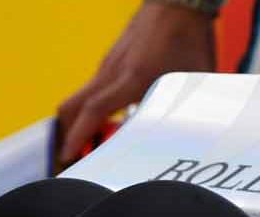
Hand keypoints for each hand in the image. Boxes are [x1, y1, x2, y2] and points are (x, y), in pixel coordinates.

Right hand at [56, 3, 214, 167]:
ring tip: (94, 144)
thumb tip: (184, 139)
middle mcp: (113, 70)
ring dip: (81, 122)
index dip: (77, 135)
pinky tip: (112, 120)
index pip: (94, 110)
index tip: (67, 156)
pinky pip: (94, 88)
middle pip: (72, 106)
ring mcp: (108, 63)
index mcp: (133, 77)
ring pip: (81, 98)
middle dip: (66, 134)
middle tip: (71, 157)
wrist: (180, 1)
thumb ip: (183, 108)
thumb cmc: (189, 37)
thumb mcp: (193, 79)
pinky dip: (92, 108)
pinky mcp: (111, 59)